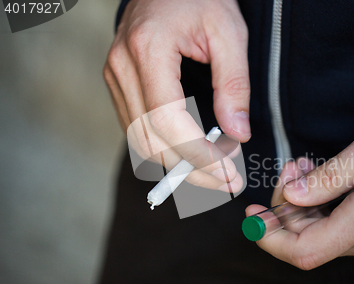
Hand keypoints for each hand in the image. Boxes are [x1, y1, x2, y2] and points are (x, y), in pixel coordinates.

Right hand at [103, 0, 249, 191]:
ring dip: (178, 164)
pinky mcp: (119, 84)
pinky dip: (165, 149)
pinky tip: (192, 153)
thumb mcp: (229, 32)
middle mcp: (122, 67)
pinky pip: (137, 130)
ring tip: (216, 170)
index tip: (228, 174)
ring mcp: (115, 77)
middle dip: (191, 170)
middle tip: (228, 181)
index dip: (198, 155)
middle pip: (150, 140)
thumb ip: (233, 84)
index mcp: (148, 49)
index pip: (167, 121)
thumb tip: (238, 134)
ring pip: (139, 141)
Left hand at [246, 108, 353, 269]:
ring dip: (309, 211)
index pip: (305, 250)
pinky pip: (351, 236)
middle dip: (288, 211)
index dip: (270, 238)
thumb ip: (330, 175)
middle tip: (292, 171)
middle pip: (312, 244)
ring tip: (311, 170)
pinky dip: (330, 214)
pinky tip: (331, 185)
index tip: (253, 216)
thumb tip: (292, 196)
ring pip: (330, 240)